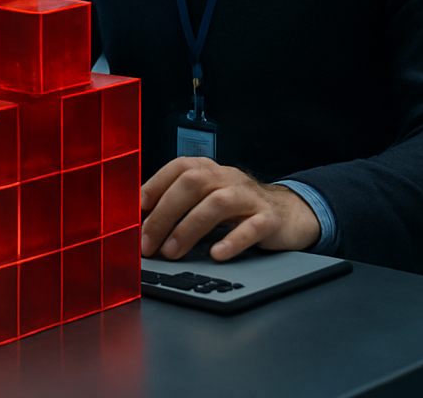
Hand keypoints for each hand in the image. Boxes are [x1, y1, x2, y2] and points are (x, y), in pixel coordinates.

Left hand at [139, 157, 320, 260]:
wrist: (287, 213)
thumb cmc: (236, 207)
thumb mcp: (204, 199)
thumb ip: (175, 204)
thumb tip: (139, 219)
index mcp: (208, 170)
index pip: (178, 168)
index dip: (155, 185)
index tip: (136, 208)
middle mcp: (227, 178)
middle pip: (192, 184)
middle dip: (165, 213)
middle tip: (148, 242)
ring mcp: (250, 197)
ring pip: (218, 203)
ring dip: (190, 228)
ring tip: (172, 251)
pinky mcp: (270, 219)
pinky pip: (252, 227)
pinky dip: (232, 240)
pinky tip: (217, 254)